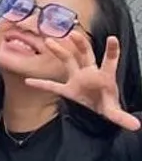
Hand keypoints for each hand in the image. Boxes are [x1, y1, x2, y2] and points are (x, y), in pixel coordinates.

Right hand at [25, 34, 141, 131]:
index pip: (110, 61)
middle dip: (80, 44)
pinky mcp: (68, 90)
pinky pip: (53, 86)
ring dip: (60, 51)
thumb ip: (122, 117)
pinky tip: (29, 81)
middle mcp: (90, 73)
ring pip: (68, 61)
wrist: (98, 111)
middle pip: (86, 54)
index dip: (112, 50)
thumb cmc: (107, 105)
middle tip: (73, 34)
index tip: (112, 39)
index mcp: (105, 76)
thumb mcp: (114, 112)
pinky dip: (41, 84)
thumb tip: (136, 126)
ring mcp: (78, 79)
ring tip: (49, 41)